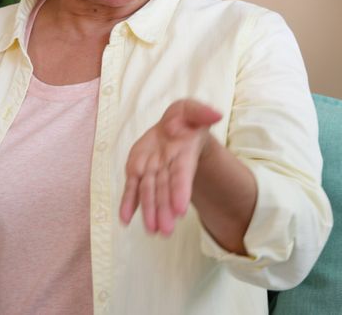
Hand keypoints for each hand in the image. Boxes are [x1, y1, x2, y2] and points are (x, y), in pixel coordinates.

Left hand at [119, 99, 222, 235]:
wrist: (172, 127)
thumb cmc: (184, 119)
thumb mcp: (192, 110)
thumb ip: (202, 112)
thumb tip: (216, 114)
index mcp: (183, 154)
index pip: (182, 174)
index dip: (181, 190)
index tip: (180, 209)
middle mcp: (168, 166)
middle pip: (165, 189)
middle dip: (164, 209)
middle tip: (165, 230)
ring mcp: (152, 170)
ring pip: (149, 193)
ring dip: (150, 212)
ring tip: (151, 231)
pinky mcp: (137, 170)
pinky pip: (131, 188)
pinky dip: (128, 203)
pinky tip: (125, 219)